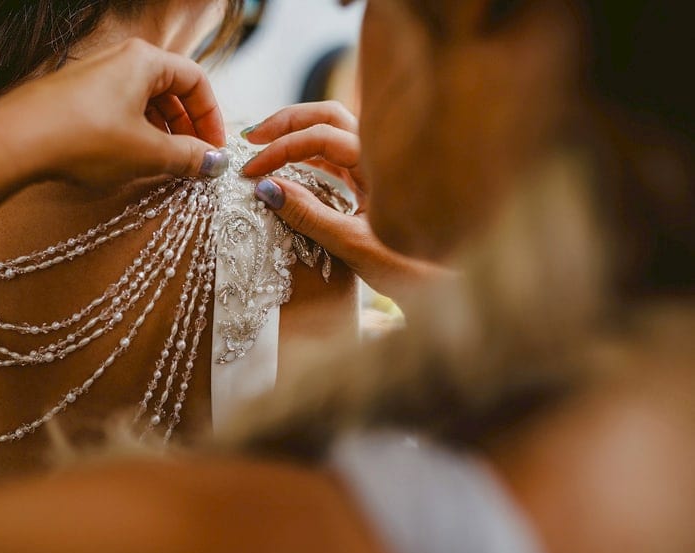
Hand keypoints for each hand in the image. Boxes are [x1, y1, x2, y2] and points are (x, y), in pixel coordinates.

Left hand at [0, 39, 229, 191]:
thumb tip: (214, 162)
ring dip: (162, 134)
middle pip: (170, 91)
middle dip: (187, 128)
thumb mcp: (148, 153)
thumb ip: (188, 157)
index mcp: (145, 61)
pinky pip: (119, 111)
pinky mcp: (75, 98)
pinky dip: (135, 134)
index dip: (211, 118)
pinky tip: (131, 161)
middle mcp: (120, 60)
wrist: (14, 142)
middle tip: (193, 161)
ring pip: (144, 102)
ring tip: (164, 165)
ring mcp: (95, 78)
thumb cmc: (82, 138)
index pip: (195, 81)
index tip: (215, 149)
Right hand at [241, 102, 452, 297]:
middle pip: (328, 116)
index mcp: (382, 163)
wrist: (447, 289)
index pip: (322, 136)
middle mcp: (382, 156)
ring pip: (332, 133)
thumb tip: (266, 188)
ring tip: (263, 148)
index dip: (282, 150)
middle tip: (251, 139)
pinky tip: (287, 170)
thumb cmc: (412, 268)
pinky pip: (336, 158)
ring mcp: (378, 168)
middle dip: (286, 122)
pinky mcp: (373, 184)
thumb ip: (309, 215)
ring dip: (296, 135)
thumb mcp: (353, 244)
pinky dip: (308, 157)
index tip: (252, 173)